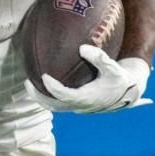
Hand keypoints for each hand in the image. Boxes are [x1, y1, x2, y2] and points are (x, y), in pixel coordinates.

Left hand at [30, 46, 151, 113]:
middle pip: (53, 105)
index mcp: (87, 98)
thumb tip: (82, 47)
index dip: (53, 88)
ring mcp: (77, 107)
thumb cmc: (119, 79)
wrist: (128, 93)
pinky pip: (57, 104)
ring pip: (54, 107)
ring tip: (28, 83)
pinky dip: (47, 97)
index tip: (43, 76)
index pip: (65, 95)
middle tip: (26, 81)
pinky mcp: (76, 105)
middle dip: (38, 96)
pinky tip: (39, 85)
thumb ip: (99, 58)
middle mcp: (80, 106)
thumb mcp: (113, 67)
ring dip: (40, 98)